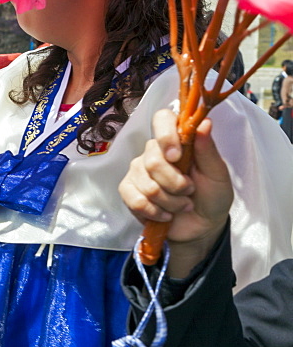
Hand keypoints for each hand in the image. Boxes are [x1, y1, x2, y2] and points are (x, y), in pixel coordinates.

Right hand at [118, 109, 232, 277]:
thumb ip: (208, 150)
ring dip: (171, 201)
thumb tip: (205, 122)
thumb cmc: (211, 196)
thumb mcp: (217, 174)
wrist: (201, 226)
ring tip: (182, 205)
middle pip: (153, 161)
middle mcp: (153, 152)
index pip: (162, 119)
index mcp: (176, 141)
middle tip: (189, 190)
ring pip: (147, 185)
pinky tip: (166, 214)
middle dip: (176, 183)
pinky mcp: (128, 192)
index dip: (166, 135)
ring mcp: (137, 171)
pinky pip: (136, 200)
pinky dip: (156, 211)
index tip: (177, 156)